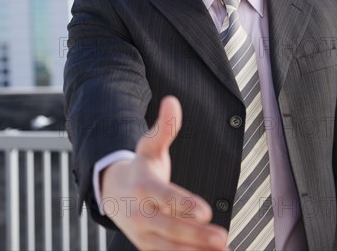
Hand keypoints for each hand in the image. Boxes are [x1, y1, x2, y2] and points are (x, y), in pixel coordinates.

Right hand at [101, 95, 228, 249]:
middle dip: (195, 235)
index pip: (162, 197)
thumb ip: (164, 127)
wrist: (113, 192)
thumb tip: (172, 100)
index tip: (204, 210)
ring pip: (169, 249)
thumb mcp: (150, 146)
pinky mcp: (149, 248)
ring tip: (222, 248)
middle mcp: (140, 214)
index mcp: (142, 187)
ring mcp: (143, 235)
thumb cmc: (140, 168)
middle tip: (222, 237)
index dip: (182, 204)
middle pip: (168, 228)